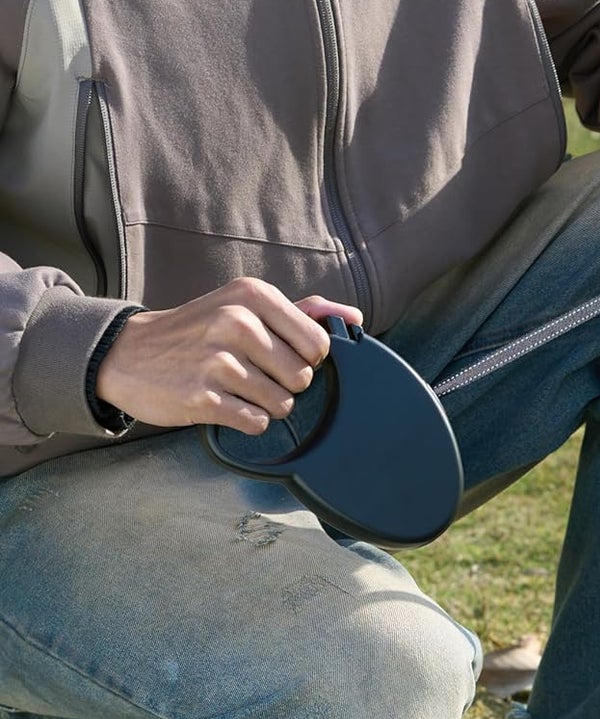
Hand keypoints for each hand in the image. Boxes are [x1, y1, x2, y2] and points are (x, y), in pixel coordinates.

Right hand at [95, 279, 360, 433]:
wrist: (127, 353)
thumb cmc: (198, 330)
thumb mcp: (244, 305)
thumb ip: (304, 311)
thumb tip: (354, 318)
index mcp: (253, 296)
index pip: (319, 344)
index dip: (306, 358)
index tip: (277, 355)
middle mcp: (236, 323)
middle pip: (302, 378)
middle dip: (284, 385)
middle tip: (252, 374)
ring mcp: (217, 361)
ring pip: (282, 404)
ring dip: (265, 404)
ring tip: (235, 388)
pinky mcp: (202, 398)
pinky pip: (256, 422)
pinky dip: (247, 420)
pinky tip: (225, 404)